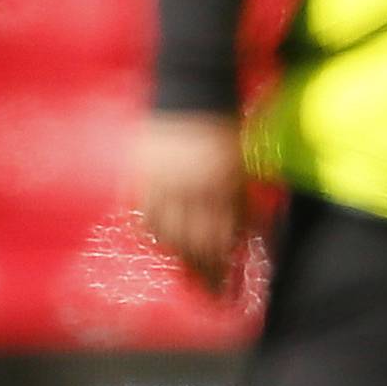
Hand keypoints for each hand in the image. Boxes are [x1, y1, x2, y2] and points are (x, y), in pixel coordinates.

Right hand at [134, 111, 248, 294]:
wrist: (192, 91)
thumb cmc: (224, 128)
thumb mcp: (242, 165)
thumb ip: (241, 202)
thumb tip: (245, 239)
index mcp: (221, 184)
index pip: (221, 239)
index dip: (223, 268)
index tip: (227, 290)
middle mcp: (191, 187)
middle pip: (194, 244)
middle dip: (203, 274)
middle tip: (209, 294)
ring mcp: (163, 181)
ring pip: (166, 234)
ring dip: (177, 259)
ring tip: (187, 276)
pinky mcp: (142, 173)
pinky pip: (141, 214)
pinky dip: (150, 234)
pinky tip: (159, 247)